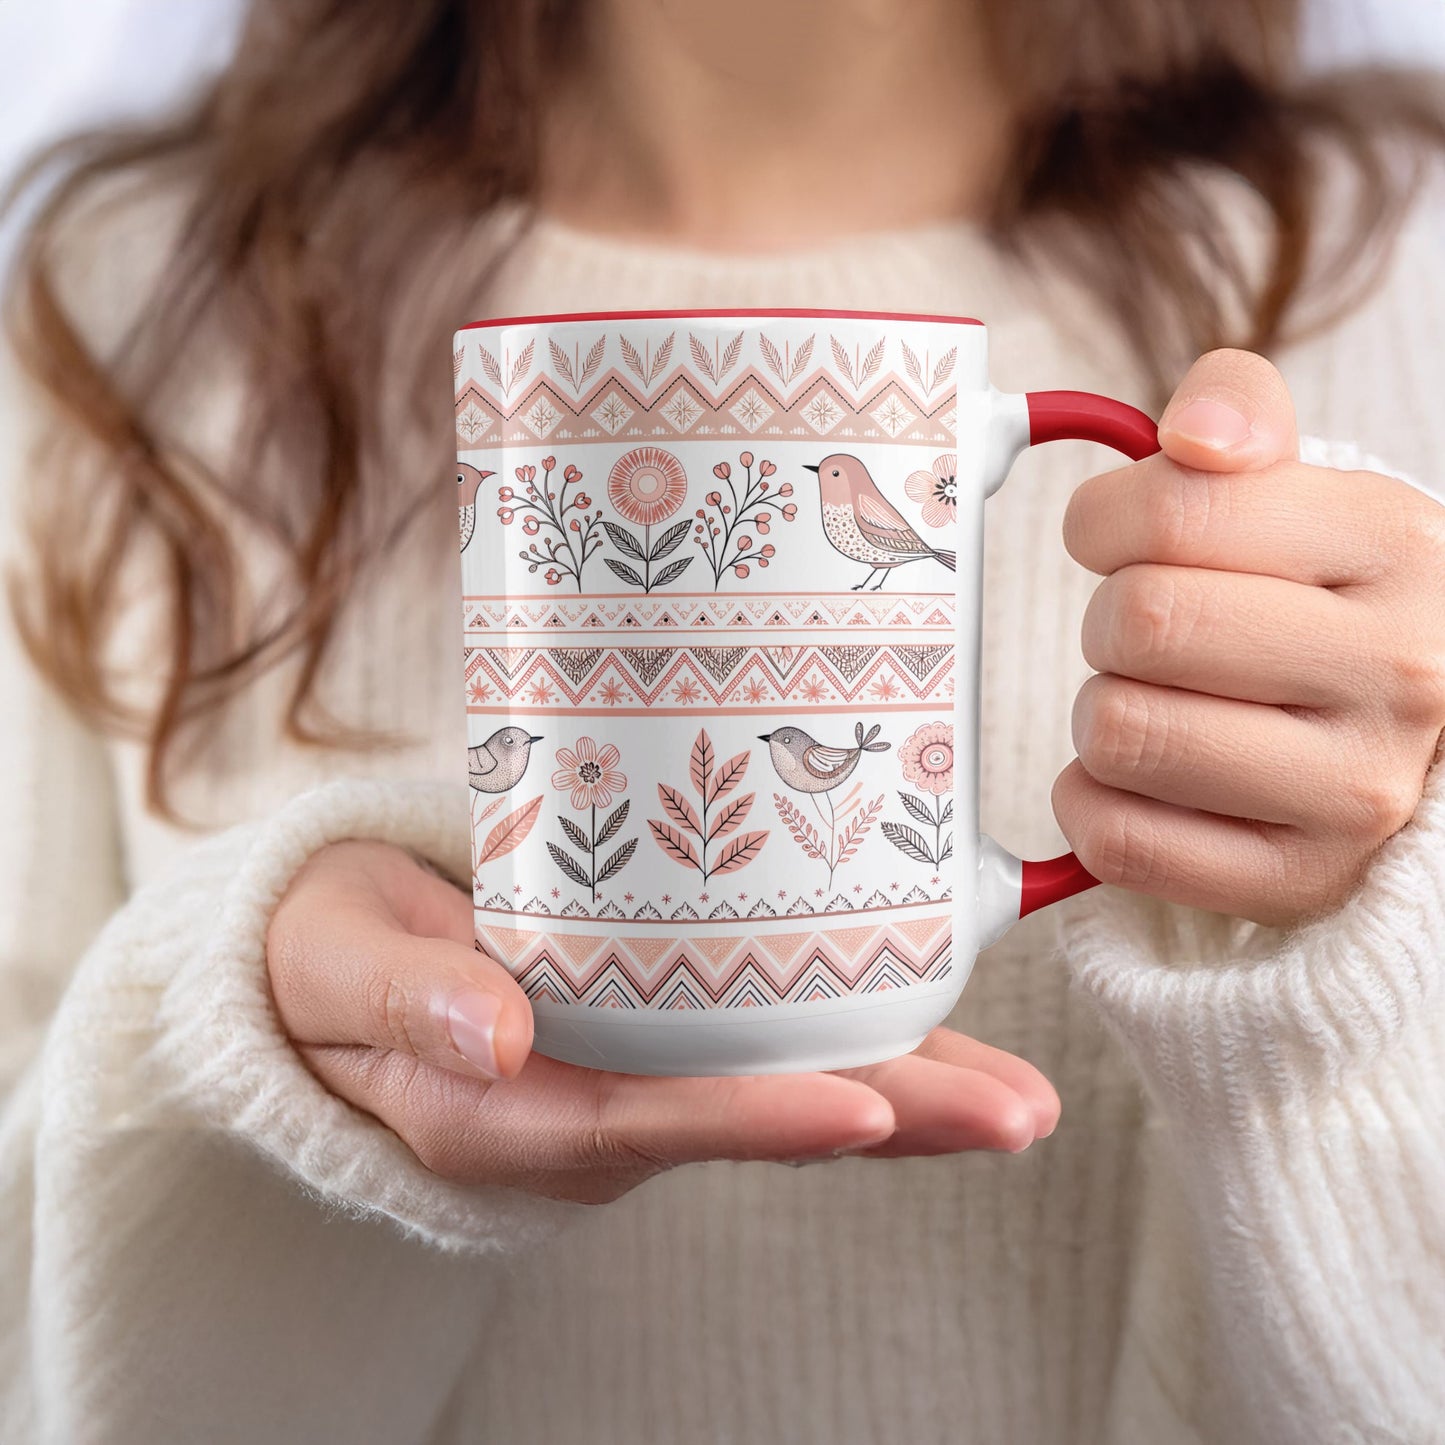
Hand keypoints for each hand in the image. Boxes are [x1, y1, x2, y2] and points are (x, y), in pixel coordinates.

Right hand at [265, 840, 1059, 1203]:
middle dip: (888, 1119)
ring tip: (1019, 1093)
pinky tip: (934, 1018)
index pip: (644, 1123)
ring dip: (902, 1090)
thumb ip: (403, 998)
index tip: (861, 1107)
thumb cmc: (329, 955)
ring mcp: (630, 1079)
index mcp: (508, 1111)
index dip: (754, 1120)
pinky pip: (762, 1046)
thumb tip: (490, 1033)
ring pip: (778, 1090)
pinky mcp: (653, 1038)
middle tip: (1016, 1114)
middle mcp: (590, 1112)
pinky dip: (852, 1037)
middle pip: (751, 1119)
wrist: (331, 962)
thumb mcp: (337, 963)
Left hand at [1055, 349, 1444, 928]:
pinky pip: (1119, 840)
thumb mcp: (1306, 489)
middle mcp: (1399, 671)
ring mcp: (1356, 792)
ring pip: (1120, 733)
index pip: (1173, 512)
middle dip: (1107, 620)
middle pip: (1138, 623)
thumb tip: (1192, 435)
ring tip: (1154, 703)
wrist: (1414, 735)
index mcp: (1395, 543)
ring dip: (1101, 712)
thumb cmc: (1324, 600)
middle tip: (1143, 633)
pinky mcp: (1298, 881)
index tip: (1115, 539)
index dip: (1102, 521)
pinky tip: (1137, 779)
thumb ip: (1238, 413)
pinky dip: (1092, 803)